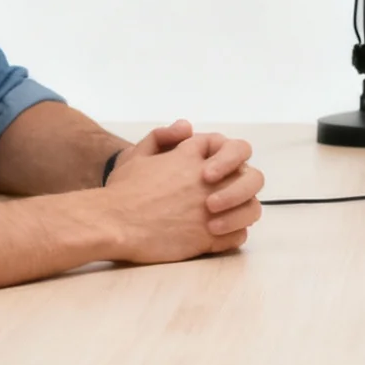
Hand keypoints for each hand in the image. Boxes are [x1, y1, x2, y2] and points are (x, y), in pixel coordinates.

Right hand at [97, 133, 265, 262]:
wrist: (112, 223)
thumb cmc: (121, 191)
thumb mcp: (136, 155)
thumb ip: (162, 137)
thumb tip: (187, 127)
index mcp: (192, 157)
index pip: (231, 147)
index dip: (227, 160)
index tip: (212, 173)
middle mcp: (207, 180)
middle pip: (252, 177)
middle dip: (245, 186)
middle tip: (224, 198)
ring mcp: (211, 209)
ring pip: (252, 209)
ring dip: (243, 213)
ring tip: (223, 220)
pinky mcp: (208, 237)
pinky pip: (238, 237)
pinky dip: (232, 236)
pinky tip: (218, 236)